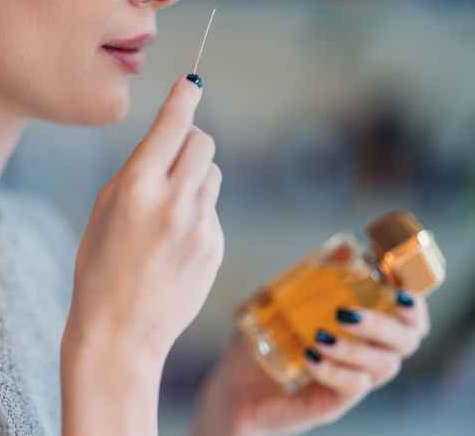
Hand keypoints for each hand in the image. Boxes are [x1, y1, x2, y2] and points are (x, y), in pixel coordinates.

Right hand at [61, 76, 224, 435]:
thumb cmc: (98, 269)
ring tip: (168, 210)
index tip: (190, 85)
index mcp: (136, 187)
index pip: (172, 125)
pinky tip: (174, 243)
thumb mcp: (104, 210)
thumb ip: (136, 171)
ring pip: (212, 175)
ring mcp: (200, 227)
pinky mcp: (215, 248)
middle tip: (172, 157)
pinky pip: (212, 211)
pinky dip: (197, 214)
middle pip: (203, 142)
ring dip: (195, 178)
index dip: (182, 99)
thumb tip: (166, 143)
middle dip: (189, 141)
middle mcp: (173, 202)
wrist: (119, 334)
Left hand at [189, 292, 429, 435]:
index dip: (416, 309)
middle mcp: (365, 359)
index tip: (401, 292)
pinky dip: (335, 370)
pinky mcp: (332, 403)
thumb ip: (315, 277)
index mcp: (363, 334)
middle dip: (385, 324)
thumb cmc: (265, 343)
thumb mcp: (285, 304)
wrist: (234, 388)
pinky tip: (311, 357)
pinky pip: (351, 389)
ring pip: (382, 366)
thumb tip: (346, 247)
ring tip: (320, 334)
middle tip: (347, 312)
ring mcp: (351, 383)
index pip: (409, 323)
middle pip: (406, 343)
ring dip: (355, 347)